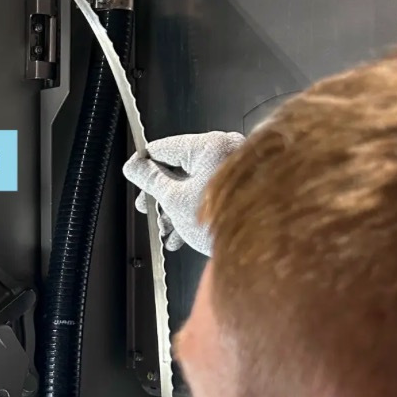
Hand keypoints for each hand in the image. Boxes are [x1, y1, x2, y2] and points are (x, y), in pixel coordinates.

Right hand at [122, 131, 244, 255]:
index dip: (143, 165)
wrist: (263, 249)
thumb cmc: (222, 222)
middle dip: (161, 194)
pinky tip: (182, 235)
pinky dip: (195, 210)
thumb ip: (150, 180)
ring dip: (176, 208)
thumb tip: (132, 166)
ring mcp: (237, 172)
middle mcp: (226, 151)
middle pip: (179, 167)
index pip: (162, 148)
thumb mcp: (174, 200)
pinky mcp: (244, 190)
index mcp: (209, 146)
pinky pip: (211, 194)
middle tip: (147, 208)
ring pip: (194, 183)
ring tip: (166, 230)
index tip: (133, 178)